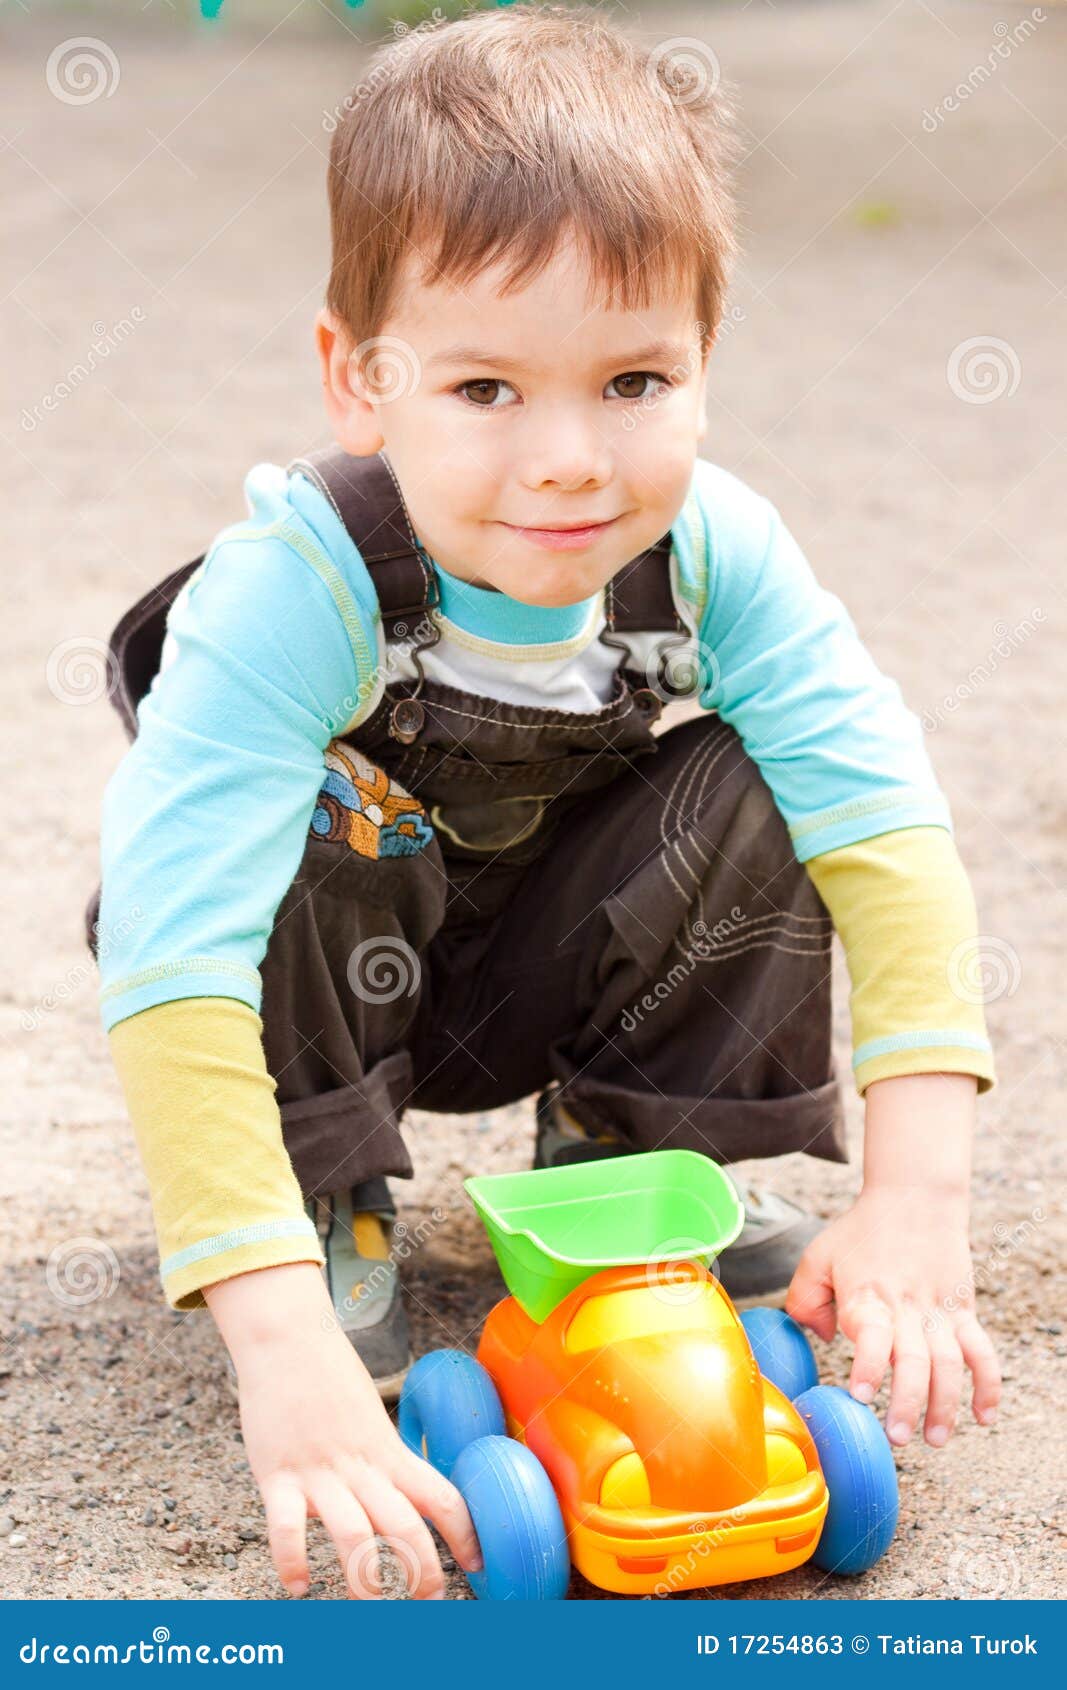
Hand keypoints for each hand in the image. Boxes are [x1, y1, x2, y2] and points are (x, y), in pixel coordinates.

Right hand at [206, 1262, 482, 1598]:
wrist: (287, 1339)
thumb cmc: (330, 1378)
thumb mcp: (371, 1417)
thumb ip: (384, 1457)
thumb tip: (405, 1493)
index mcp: (389, 1451)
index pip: (442, 1496)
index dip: (466, 1534)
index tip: (478, 1564)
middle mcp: (361, 1466)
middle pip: (404, 1526)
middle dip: (421, 1571)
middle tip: (428, 1600)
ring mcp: (319, 1471)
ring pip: (352, 1533)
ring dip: (363, 1577)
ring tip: (368, 1603)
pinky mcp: (277, 1474)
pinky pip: (286, 1526)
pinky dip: (291, 1560)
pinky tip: (298, 1587)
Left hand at [786, 1187, 1000, 1447]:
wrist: (914, 1197)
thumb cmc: (860, 1231)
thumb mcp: (817, 1256)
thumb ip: (803, 1299)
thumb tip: (821, 1339)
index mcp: (867, 1296)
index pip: (871, 1336)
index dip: (867, 1366)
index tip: (860, 1394)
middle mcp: (906, 1307)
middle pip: (914, 1360)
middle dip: (908, 1402)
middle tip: (899, 1436)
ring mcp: (939, 1311)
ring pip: (950, 1363)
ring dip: (945, 1404)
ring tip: (935, 1439)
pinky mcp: (963, 1311)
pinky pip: (982, 1351)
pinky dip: (988, 1384)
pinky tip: (983, 1416)